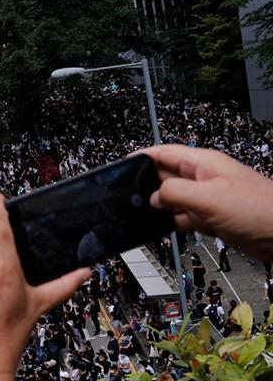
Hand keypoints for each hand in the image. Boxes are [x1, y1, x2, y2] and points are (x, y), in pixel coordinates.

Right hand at [141, 145, 272, 260]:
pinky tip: (159, 227)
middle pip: (165, 176)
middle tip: (128, 196)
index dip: (141, 157)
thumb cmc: (259, 209)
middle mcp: (202, 178)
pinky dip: (170, 222)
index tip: (122, 166)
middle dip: (146, 185)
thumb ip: (175, 193)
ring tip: (140, 213)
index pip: (164, 152)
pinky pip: (182, 217)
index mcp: (202, 163)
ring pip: (172, 199)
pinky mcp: (210, 218)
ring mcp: (206, 199)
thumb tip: (152, 197)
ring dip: (158, 206)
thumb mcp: (208, 197)